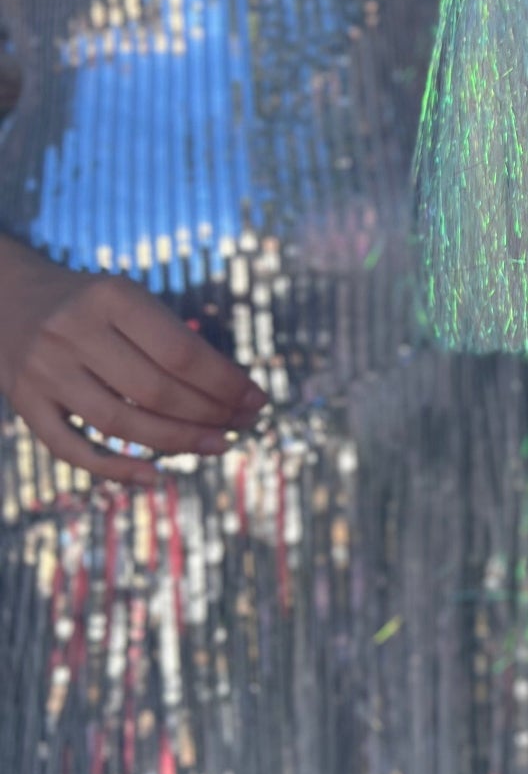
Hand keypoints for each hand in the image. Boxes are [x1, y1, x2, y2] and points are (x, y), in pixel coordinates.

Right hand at [0, 240, 265, 485]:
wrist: (8, 298)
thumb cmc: (94, 304)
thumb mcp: (131, 299)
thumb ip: (174, 338)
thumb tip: (236, 392)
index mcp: (111, 297)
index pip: (182, 352)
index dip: (226, 383)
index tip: (256, 400)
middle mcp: (72, 331)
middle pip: (155, 391)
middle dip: (210, 414)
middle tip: (244, 424)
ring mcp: (44, 370)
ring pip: (120, 423)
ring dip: (178, 442)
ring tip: (219, 445)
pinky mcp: (24, 402)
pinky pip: (71, 448)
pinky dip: (115, 468)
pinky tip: (156, 476)